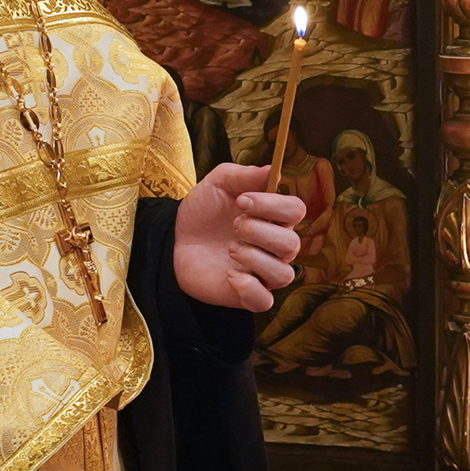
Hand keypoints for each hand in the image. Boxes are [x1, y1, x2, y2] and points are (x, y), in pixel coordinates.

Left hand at [173, 164, 304, 310]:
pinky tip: (230, 274)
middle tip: (233, 224)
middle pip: (291, 244)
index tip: (242, 201)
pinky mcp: (247, 295)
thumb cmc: (203, 211)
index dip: (272, 205)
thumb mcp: (218, 183)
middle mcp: (275, 247)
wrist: (173, 239)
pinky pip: (265, 301)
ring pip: (283, 274)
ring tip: (231, 248)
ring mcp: (263, 273)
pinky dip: (249, 287)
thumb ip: (245, 175)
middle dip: (258, 231)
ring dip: (254, 258)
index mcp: (274, 218)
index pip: (295, 211)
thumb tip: (274, 169)